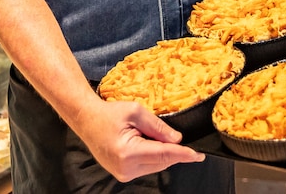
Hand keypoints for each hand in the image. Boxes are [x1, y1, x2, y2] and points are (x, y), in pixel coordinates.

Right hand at [73, 98, 204, 181]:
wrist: (86, 120)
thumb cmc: (109, 113)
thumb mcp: (136, 112)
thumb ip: (158, 126)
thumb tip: (177, 140)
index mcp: (128, 152)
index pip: (164, 154)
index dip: (183, 154)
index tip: (199, 155)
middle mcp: (126, 168)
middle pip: (162, 162)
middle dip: (170, 149)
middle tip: (163, 131)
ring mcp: (123, 174)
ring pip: (156, 166)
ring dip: (160, 153)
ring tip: (143, 134)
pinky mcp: (123, 174)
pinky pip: (146, 167)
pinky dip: (151, 156)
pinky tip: (142, 142)